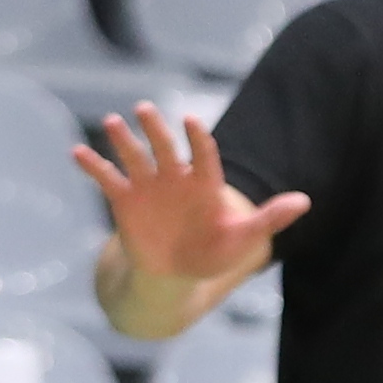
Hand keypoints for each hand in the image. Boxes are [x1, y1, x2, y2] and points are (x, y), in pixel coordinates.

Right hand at [75, 104, 306, 287]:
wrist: (177, 273)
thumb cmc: (214, 252)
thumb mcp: (244, 239)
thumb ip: (270, 219)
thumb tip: (305, 201)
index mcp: (205, 182)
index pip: (203, 154)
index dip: (197, 139)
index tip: (190, 121)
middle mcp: (175, 177)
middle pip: (164, 147)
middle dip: (155, 129)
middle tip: (144, 109)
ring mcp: (148, 186)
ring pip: (134, 156)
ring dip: (123, 140)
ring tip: (113, 122)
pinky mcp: (125, 200)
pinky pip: (107, 178)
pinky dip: (92, 166)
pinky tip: (77, 152)